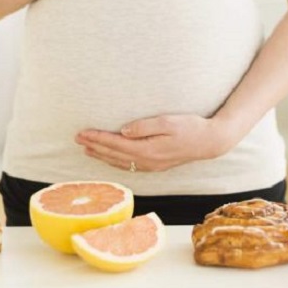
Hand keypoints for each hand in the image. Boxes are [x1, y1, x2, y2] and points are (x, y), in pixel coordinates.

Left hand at [75, 115, 236, 171]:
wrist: (210, 142)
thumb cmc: (191, 128)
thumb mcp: (167, 122)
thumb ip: (144, 126)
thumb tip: (123, 131)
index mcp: (147, 149)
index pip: (115, 143)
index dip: (97, 138)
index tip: (82, 133)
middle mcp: (147, 161)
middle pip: (114, 154)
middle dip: (94, 146)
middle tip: (77, 139)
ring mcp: (151, 165)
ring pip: (119, 162)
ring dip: (102, 156)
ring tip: (87, 149)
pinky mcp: (156, 165)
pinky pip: (129, 165)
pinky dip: (115, 162)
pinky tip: (110, 158)